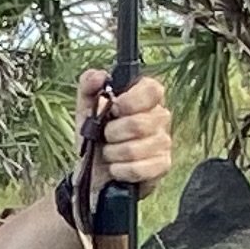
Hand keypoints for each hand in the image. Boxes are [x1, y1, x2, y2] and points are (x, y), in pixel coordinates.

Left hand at [77, 69, 175, 195]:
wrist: (93, 172)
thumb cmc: (94, 136)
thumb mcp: (85, 108)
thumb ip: (88, 86)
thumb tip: (99, 76)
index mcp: (145, 97)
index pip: (152, 89)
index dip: (130, 101)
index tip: (113, 109)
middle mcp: (160, 116)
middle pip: (138, 124)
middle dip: (112, 134)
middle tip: (105, 137)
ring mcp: (164, 142)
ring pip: (135, 149)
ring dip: (112, 154)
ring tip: (109, 154)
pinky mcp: (163, 165)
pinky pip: (138, 169)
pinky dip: (120, 170)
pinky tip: (116, 168)